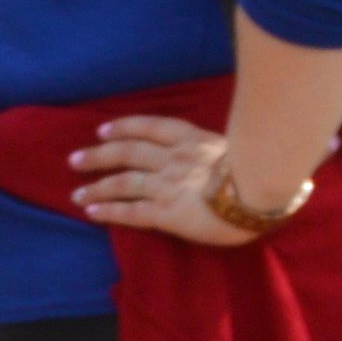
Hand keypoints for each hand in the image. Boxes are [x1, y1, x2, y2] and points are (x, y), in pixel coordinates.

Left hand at [67, 111, 270, 246]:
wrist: (266, 190)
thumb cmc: (264, 169)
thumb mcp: (239, 146)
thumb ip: (218, 148)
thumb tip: (218, 152)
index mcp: (193, 140)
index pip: (150, 128)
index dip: (123, 128)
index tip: (102, 131)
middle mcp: (174, 158)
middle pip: (127, 152)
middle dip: (98, 155)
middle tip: (74, 160)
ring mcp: (168, 184)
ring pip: (122, 182)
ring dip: (96, 188)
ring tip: (77, 195)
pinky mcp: (167, 211)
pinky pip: (131, 211)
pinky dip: (109, 211)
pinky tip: (92, 213)